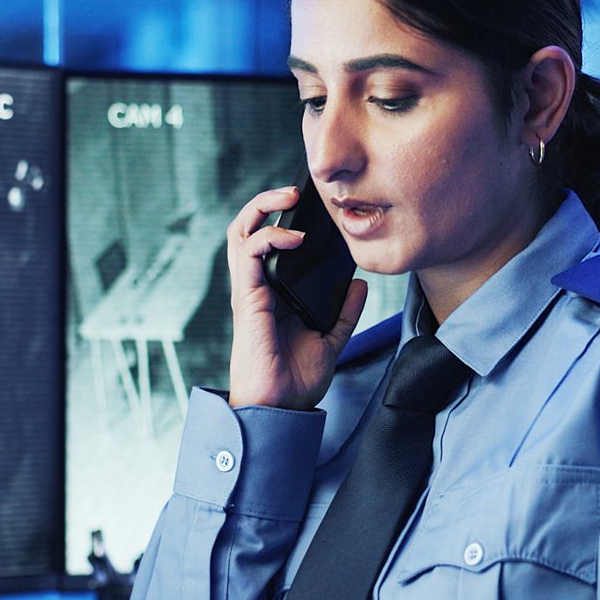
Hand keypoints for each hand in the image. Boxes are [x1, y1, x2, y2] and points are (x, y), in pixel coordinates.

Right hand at [225, 186, 368, 410]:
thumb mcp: (331, 339)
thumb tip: (358, 283)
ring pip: (240, 231)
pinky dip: (270, 236)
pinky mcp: (247, 296)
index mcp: (272, 292)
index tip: (313, 208)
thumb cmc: (296, 381)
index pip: (268, 243)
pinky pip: (249, 252)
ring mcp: (249, 290)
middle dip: (267, 202)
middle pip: (248, 228)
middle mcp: (256, 286)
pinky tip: (295, 238)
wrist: (280, 407)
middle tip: (296, 191)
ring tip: (290, 198)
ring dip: (262, 207)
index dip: (283, 219)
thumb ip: (344, 312)